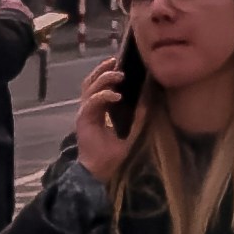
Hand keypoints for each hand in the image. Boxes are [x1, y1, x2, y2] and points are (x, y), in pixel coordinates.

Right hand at [68, 59, 143, 189]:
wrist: (98, 171)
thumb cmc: (111, 156)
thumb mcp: (130, 133)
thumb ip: (138, 118)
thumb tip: (149, 102)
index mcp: (98, 111)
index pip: (98, 87)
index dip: (106, 74)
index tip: (119, 64)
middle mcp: (89, 110)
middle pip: (91, 82)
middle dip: (102, 70)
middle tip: (115, 61)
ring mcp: (85, 114)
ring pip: (90, 88)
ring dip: (103, 78)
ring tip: (118, 75)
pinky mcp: (83, 120)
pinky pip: (92, 102)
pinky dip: (103, 96)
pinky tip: (116, 95)